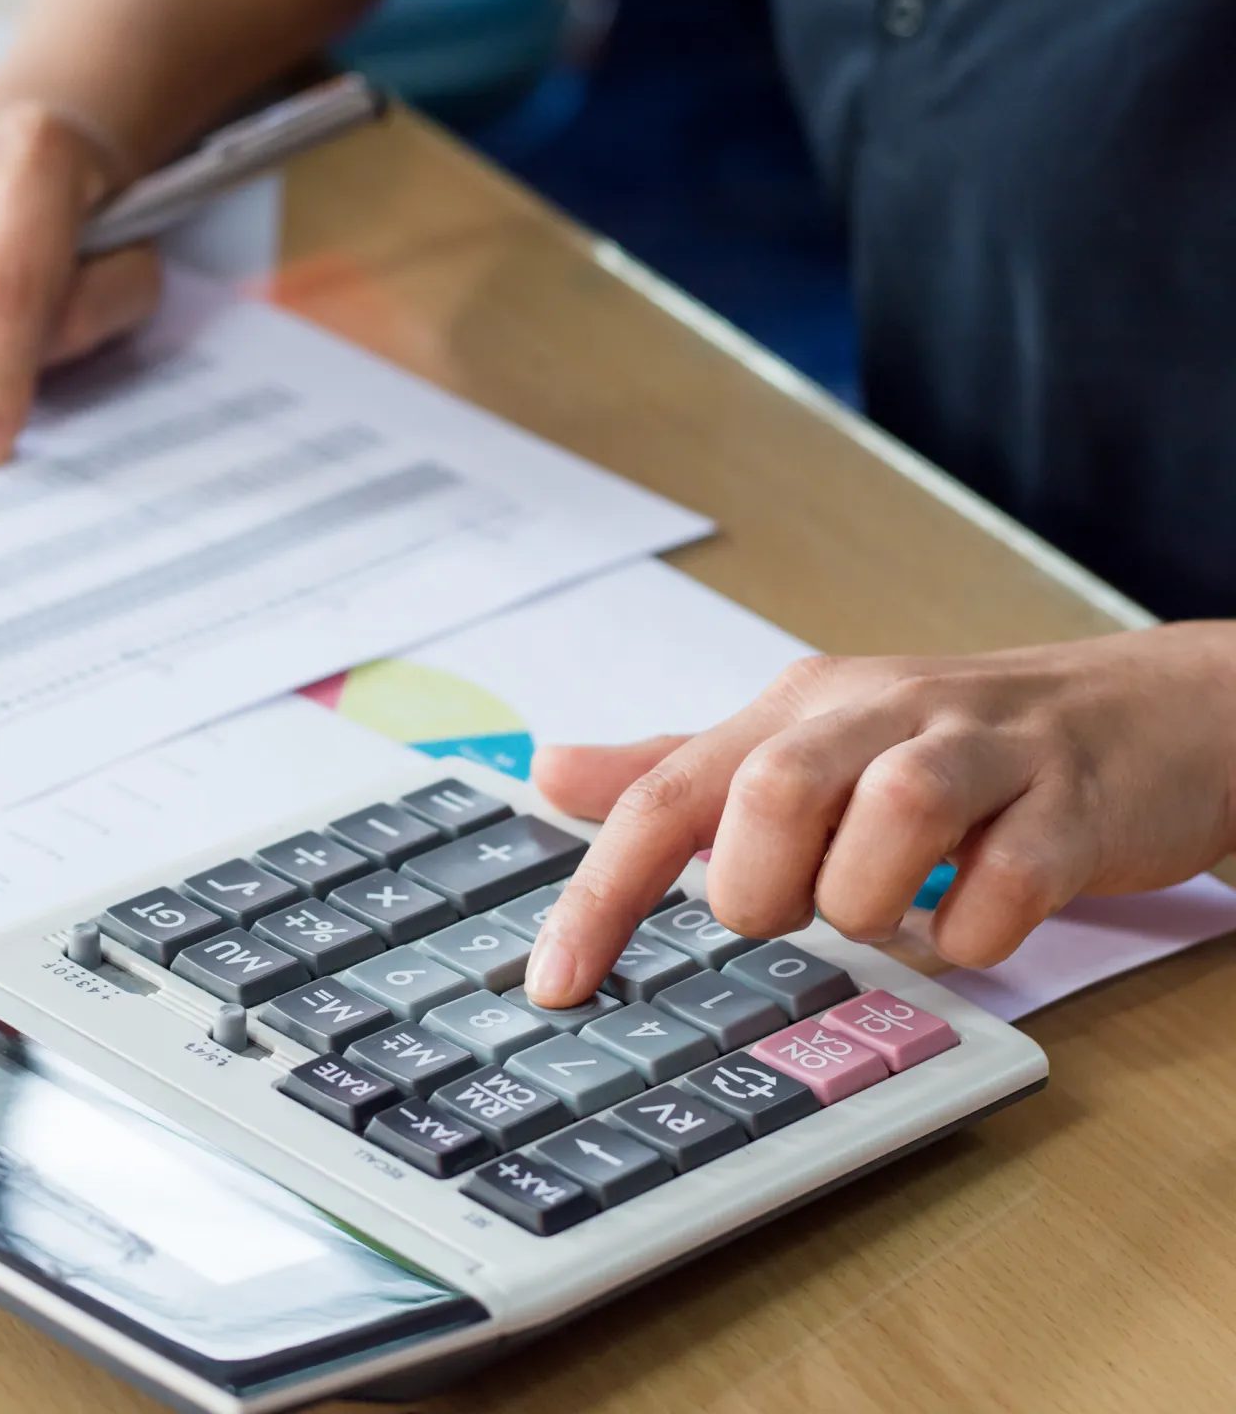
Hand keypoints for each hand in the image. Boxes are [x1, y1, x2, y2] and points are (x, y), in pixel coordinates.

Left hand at [523, 623, 1235, 1005]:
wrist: (1144, 711)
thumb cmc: (950, 744)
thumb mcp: (803, 743)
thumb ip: (680, 769)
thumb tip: (550, 771)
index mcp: (800, 708)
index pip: (669, 791)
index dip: (603, 892)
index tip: (557, 985)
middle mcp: (880, 714)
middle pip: (772, 793)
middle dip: (764, 889)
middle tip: (798, 910)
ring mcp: (983, 752)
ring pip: (892, 817)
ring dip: (872, 902)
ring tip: (891, 908)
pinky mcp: (1074, 803)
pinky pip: (1008, 884)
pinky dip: (977, 934)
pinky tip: (976, 920)